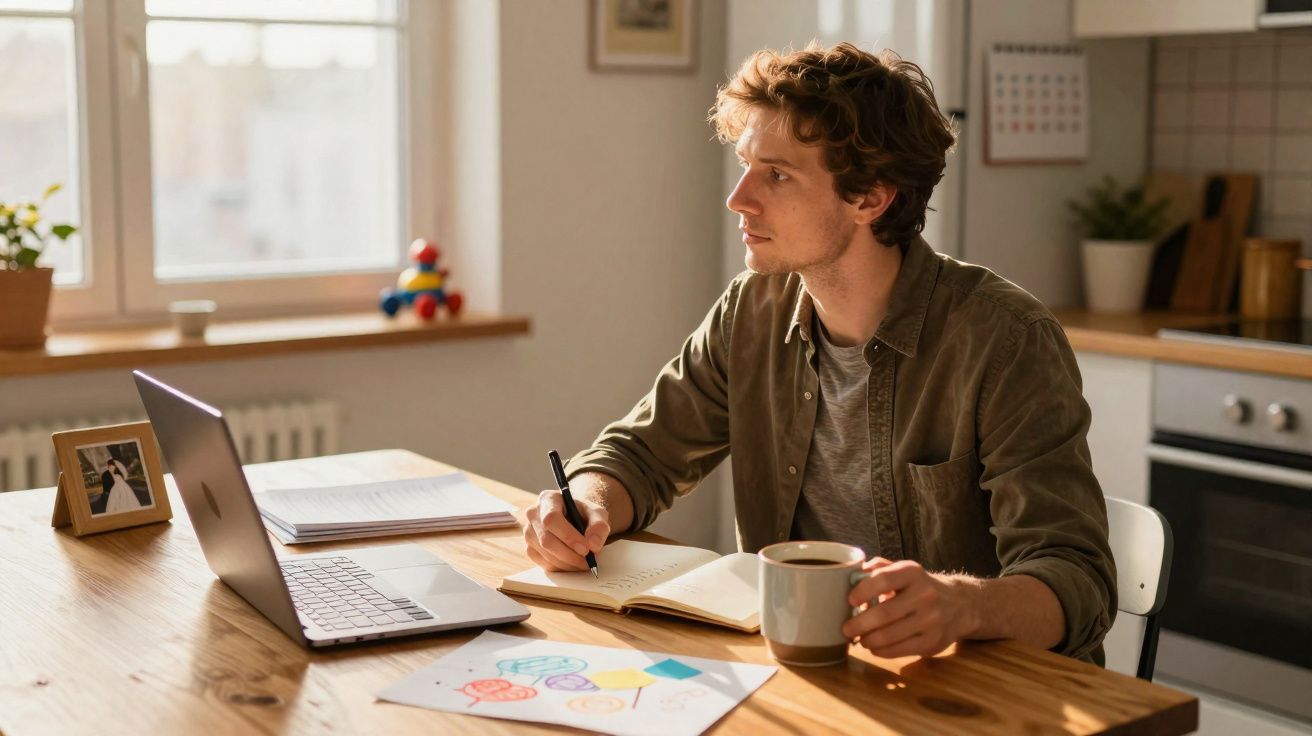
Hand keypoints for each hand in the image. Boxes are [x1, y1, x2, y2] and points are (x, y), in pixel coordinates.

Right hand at [521, 490, 609, 571]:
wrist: (575, 519)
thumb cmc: (584, 513)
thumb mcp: (597, 513)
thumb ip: (599, 526)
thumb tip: (593, 545)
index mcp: (548, 499)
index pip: (551, 519)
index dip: (568, 536)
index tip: (586, 548)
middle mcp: (533, 514)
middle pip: (546, 540)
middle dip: (570, 554)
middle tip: (588, 561)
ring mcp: (529, 532)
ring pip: (546, 554)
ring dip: (568, 563)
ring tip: (584, 562)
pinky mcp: (530, 548)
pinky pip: (544, 563)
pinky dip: (562, 567)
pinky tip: (573, 563)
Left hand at [841, 558, 976, 658]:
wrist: (959, 606)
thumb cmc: (920, 587)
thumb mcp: (904, 571)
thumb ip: (879, 568)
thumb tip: (852, 575)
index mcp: (913, 573)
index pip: (883, 579)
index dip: (862, 591)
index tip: (850, 601)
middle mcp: (925, 595)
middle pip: (884, 613)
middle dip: (859, 624)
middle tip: (846, 628)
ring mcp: (931, 620)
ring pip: (890, 635)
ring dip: (868, 640)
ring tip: (860, 639)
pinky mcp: (933, 642)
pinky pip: (900, 650)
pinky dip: (881, 651)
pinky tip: (874, 647)